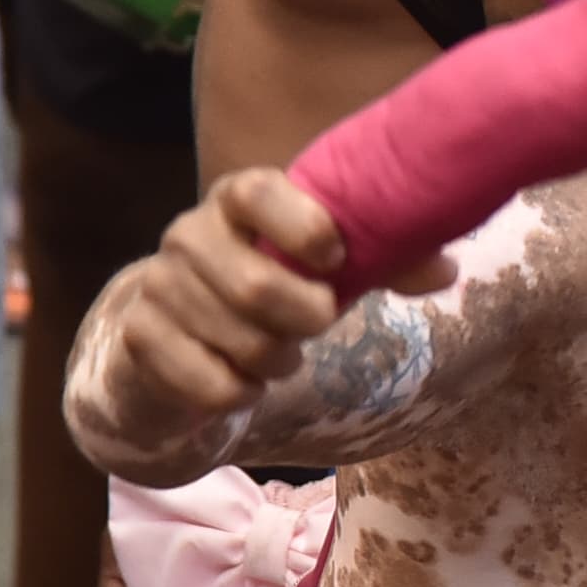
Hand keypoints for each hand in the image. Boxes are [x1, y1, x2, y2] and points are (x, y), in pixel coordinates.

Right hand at [72, 170, 455, 471]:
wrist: (180, 335)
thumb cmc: (273, 287)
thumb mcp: (327, 268)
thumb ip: (385, 261)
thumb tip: (446, 269)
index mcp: (238, 198)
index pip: (258, 191)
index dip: (302, 226)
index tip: (336, 258)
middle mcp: (189, 234)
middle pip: (257, 288)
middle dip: (306, 320)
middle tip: (317, 325)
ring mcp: (158, 287)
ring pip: (242, 343)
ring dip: (278, 361)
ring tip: (280, 353)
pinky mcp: (140, 340)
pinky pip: (212, 385)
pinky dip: (243, 395)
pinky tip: (242, 382)